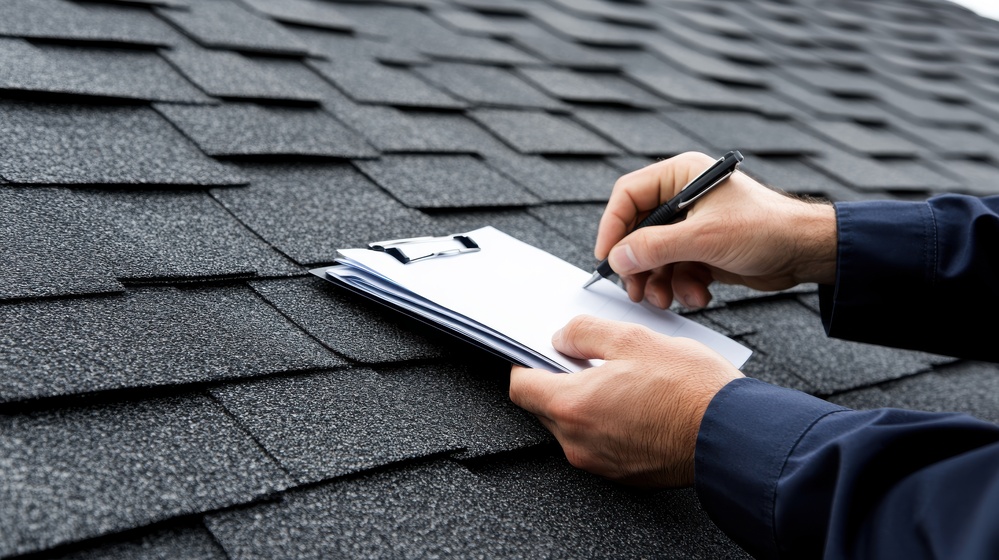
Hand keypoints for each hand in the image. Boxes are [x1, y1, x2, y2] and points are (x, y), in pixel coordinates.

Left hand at [509, 315, 743, 486]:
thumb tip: (563, 336)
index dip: (527, 363)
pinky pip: (599, 444)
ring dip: (585, 403)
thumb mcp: (635, 339)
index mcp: (572, 406)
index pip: (521, 387)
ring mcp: (600, 463)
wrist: (734, 435)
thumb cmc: (690, 390)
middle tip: (590, 361)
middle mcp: (578, 442)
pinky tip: (636, 404)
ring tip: (622, 380)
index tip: (541, 352)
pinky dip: (607, 424)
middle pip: (545, 408)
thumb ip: (586, 333)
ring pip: (573, 427)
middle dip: (559, 382)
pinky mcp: (623, 474)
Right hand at [596, 152, 836, 308]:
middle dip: (638, 264)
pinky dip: (682, 286)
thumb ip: (655, 247)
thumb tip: (617, 258)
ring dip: (659, 281)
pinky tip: (698, 295)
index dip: (613, 226)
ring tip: (666, 298)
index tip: (607, 256)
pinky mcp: (702, 250)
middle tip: (635, 288)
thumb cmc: (767, 228)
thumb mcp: (704, 238)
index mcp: (681, 176)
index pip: (628, 195)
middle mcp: (683, 198)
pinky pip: (676, 270)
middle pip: (638, 231)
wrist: (806, 252)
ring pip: (655, 256)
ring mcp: (692, 226)